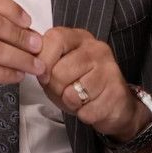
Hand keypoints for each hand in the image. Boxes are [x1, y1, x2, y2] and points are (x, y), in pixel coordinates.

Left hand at [36, 27, 149, 143]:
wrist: (115, 103)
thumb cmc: (82, 84)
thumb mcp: (59, 68)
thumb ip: (46, 62)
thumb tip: (35, 65)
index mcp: (80, 38)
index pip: (55, 39)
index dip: (43, 60)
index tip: (44, 75)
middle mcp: (97, 49)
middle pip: (59, 72)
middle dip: (55, 88)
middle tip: (66, 90)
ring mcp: (109, 70)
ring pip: (71, 93)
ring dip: (70, 103)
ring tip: (80, 98)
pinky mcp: (116, 93)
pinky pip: (85, 111)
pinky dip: (84, 114)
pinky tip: (92, 106)